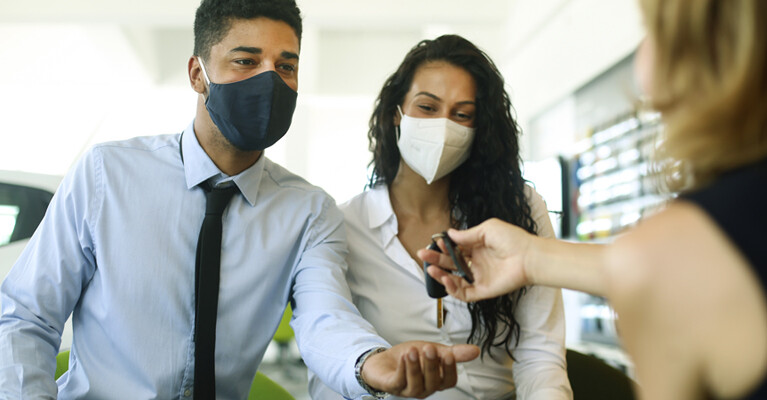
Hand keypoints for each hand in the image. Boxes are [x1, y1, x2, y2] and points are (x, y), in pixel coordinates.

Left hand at [360, 341, 478, 397]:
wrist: (386, 359)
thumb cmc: (412, 356)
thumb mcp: (434, 350)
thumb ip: (454, 352)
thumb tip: (476, 350)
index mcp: (437, 381)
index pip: (449, 381)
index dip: (450, 370)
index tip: (449, 354)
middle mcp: (425, 389)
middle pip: (433, 382)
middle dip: (431, 366)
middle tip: (429, 349)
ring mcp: (409, 390)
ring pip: (416, 384)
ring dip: (415, 367)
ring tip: (412, 351)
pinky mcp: (393, 387)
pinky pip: (399, 382)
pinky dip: (402, 369)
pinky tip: (404, 357)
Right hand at [417, 218, 533, 301]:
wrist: (529, 256)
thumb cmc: (513, 240)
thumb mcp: (487, 229)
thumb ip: (467, 234)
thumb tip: (449, 234)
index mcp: (477, 248)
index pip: (455, 249)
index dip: (443, 246)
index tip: (435, 241)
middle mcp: (477, 263)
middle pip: (451, 263)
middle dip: (436, 259)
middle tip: (423, 254)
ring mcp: (479, 277)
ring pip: (454, 280)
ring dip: (441, 275)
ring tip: (430, 268)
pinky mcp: (483, 290)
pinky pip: (464, 293)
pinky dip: (453, 289)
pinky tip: (446, 279)